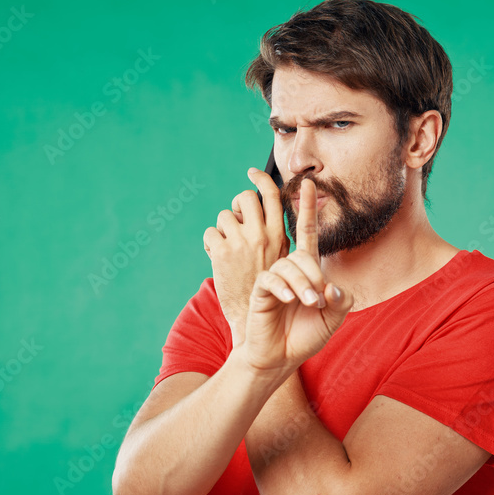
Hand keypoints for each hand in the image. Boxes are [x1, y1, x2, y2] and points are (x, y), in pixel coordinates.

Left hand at [203, 168, 290, 343]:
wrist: (256, 323)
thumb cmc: (270, 295)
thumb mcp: (283, 263)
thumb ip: (276, 239)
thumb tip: (265, 217)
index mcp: (280, 236)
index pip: (275, 196)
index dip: (263, 179)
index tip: (253, 171)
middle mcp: (263, 236)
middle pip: (247, 197)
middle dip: (239, 202)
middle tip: (237, 216)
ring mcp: (242, 243)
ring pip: (226, 214)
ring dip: (224, 227)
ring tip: (228, 245)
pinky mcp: (223, 253)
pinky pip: (211, 233)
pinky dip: (210, 243)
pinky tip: (217, 257)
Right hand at [240, 178, 353, 378]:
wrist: (280, 358)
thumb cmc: (306, 337)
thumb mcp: (334, 318)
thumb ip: (342, 300)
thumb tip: (330, 287)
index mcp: (306, 271)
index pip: (307, 233)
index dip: (308, 209)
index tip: (309, 182)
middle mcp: (288, 270)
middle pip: (303, 255)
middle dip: (314, 275)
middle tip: (319, 301)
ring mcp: (273, 279)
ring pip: (288, 266)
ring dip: (303, 284)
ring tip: (310, 304)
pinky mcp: (259, 290)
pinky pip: (270, 279)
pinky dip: (283, 288)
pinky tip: (288, 300)